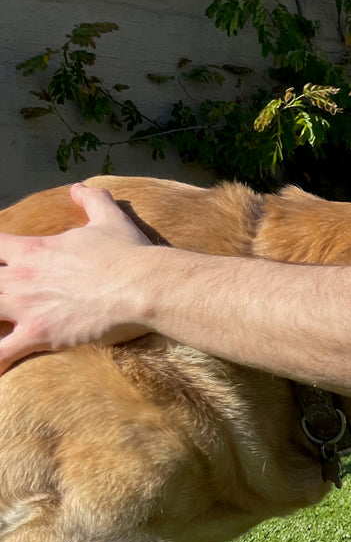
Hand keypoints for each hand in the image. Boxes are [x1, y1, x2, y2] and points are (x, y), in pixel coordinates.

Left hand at [0, 183, 153, 373]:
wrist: (145, 285)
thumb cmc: (129, 254)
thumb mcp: (109, 219)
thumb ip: (91, 200)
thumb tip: (80, 188)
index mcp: (32, 250)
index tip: (1, 262)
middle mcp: (20, 277)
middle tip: (4, 299)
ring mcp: (27, 307)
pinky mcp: (39, 335)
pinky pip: (3, 353)